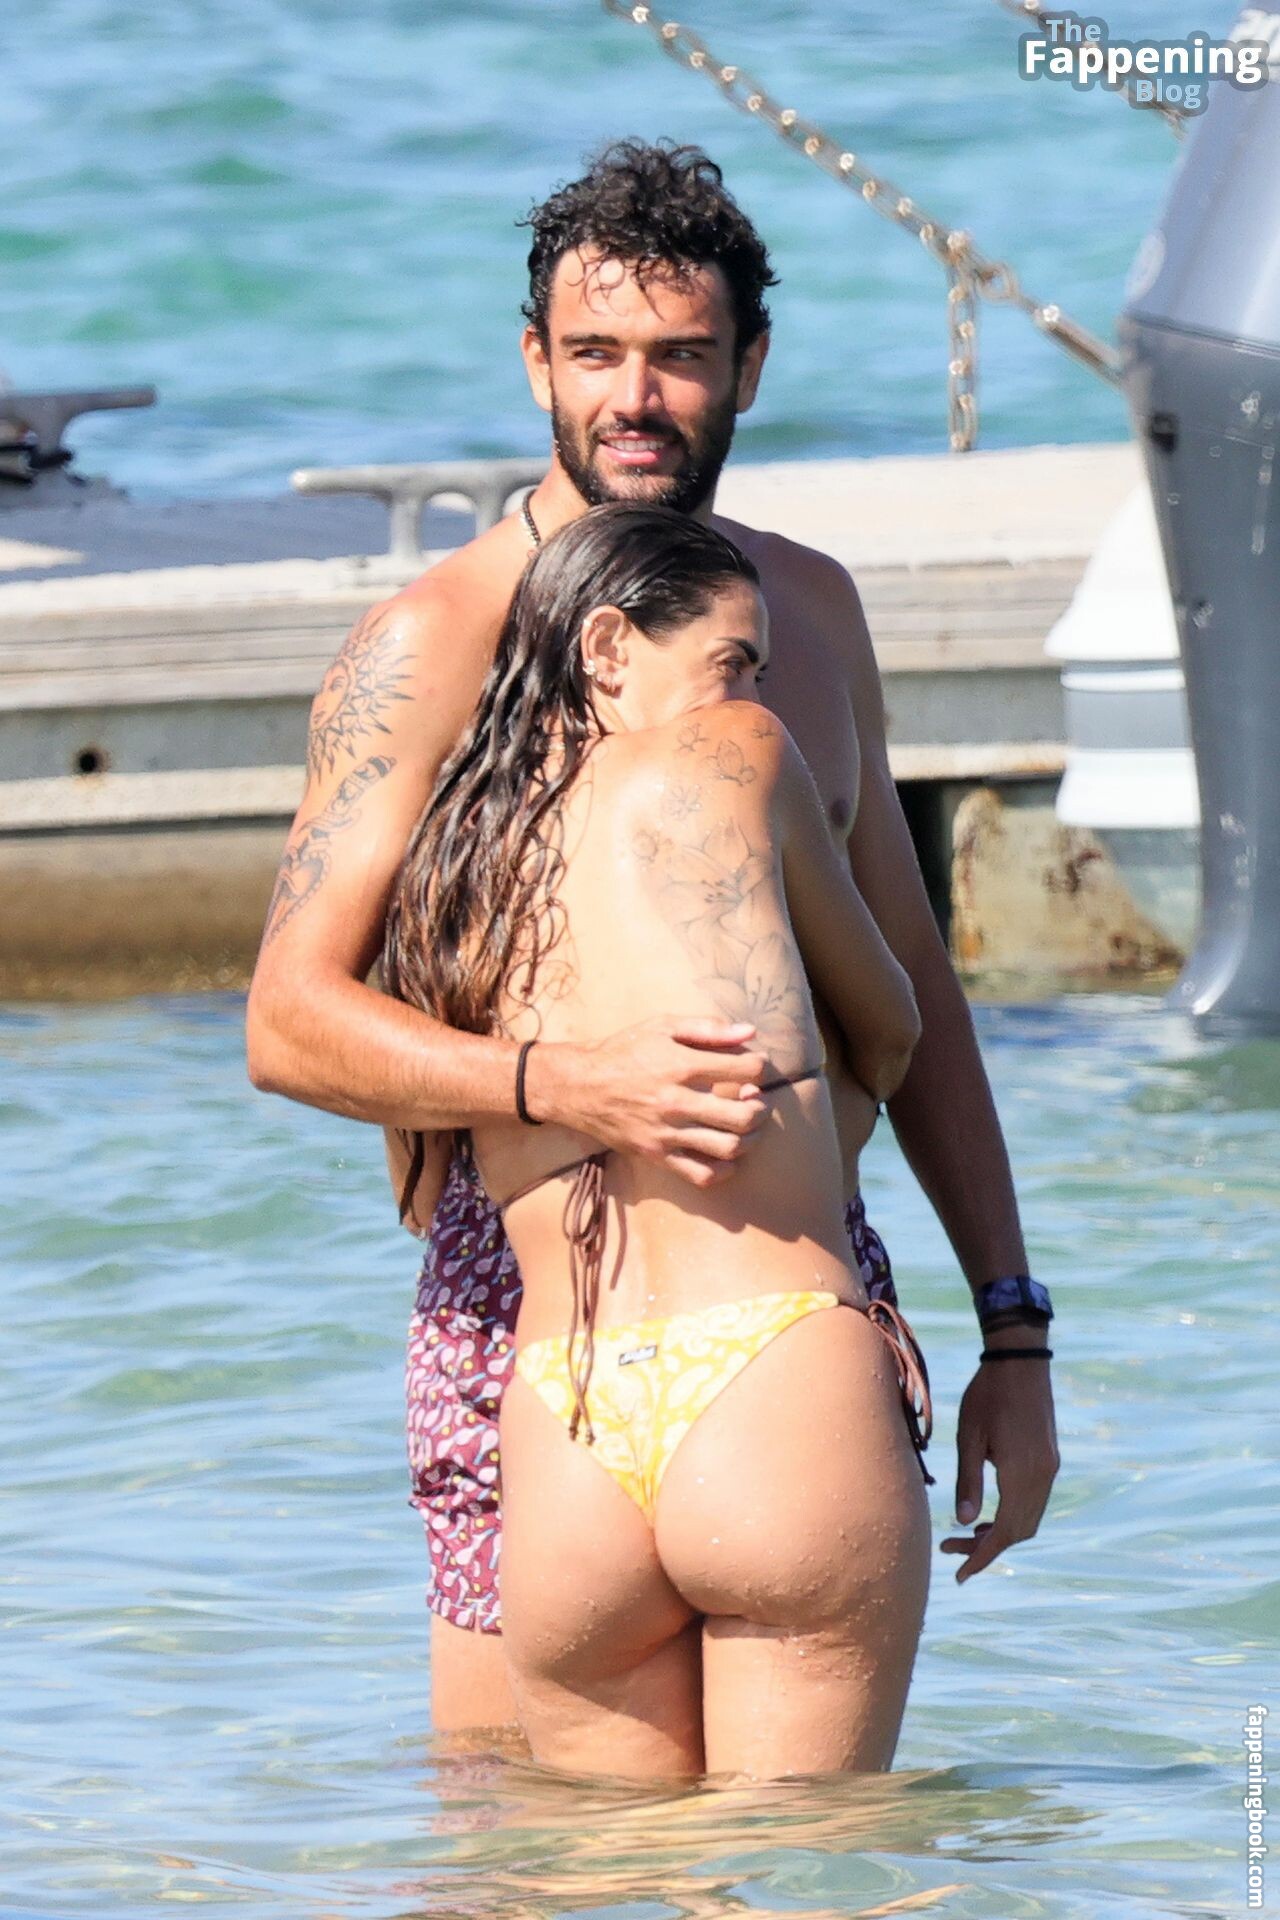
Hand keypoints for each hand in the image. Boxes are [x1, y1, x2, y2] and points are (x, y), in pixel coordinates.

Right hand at [534, 1015, 770, 1186]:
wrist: (579, 1086)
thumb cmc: (624, 1051)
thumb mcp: (662, 1027)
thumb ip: (708, 1028)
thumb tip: (749, 1032)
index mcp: (681, 1065)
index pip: (744, 1070)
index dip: (759, 1066)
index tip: (755, 1066)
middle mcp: (676, 1102)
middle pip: (744, 1116)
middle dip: (762, 1108)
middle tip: (758, 1101)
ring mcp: (667, 1133)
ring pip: (728, 1148)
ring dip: (750, 1139)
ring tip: (747, 1127)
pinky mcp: (657, 1155)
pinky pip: (701, 1175)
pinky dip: (724, 1170)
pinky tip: (726, 1155)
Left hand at [939, 1343, 1058, 1583]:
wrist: (1020, 1360)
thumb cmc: (987, 1394)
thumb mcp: (969, 1436)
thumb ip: (968, 1481)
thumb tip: (963, 1523)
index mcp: (1023, 1473)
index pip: (1006, 1531)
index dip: (983, 1556)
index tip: (960, 1575)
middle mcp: (1043, 1476)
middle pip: (1020, 1530)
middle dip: (988, 1547)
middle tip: (952, 1549)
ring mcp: (1050, 1468)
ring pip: (1029, 1517)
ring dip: (1001, 1531)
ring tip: (966, 1533)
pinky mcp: (1049, 1459)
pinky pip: (1034, 1500)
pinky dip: (1012, 1514)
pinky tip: (988, 1510)